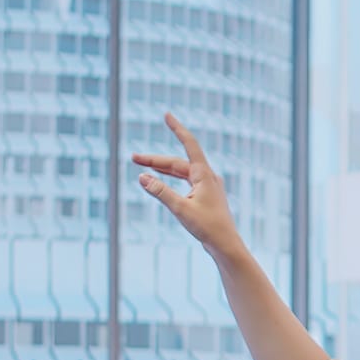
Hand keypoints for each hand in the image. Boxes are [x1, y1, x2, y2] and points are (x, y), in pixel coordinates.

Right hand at [133, 113, 248, 262]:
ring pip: (181, 172)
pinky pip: (185, 181)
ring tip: (140, 165)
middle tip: (133, 158)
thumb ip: (161, 192)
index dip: (177, 129)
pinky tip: (160, 178)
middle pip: (178, 163)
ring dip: (161, 169)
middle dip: (155, 160)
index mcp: (204, 175)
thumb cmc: (207, 227)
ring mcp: (208, 186)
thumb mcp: (180, 208)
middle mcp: (207, 177)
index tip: (167, 115)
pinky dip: (171, 178)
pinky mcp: (206, 196)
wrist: (226, 245)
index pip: (189, 145)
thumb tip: (142, 177)